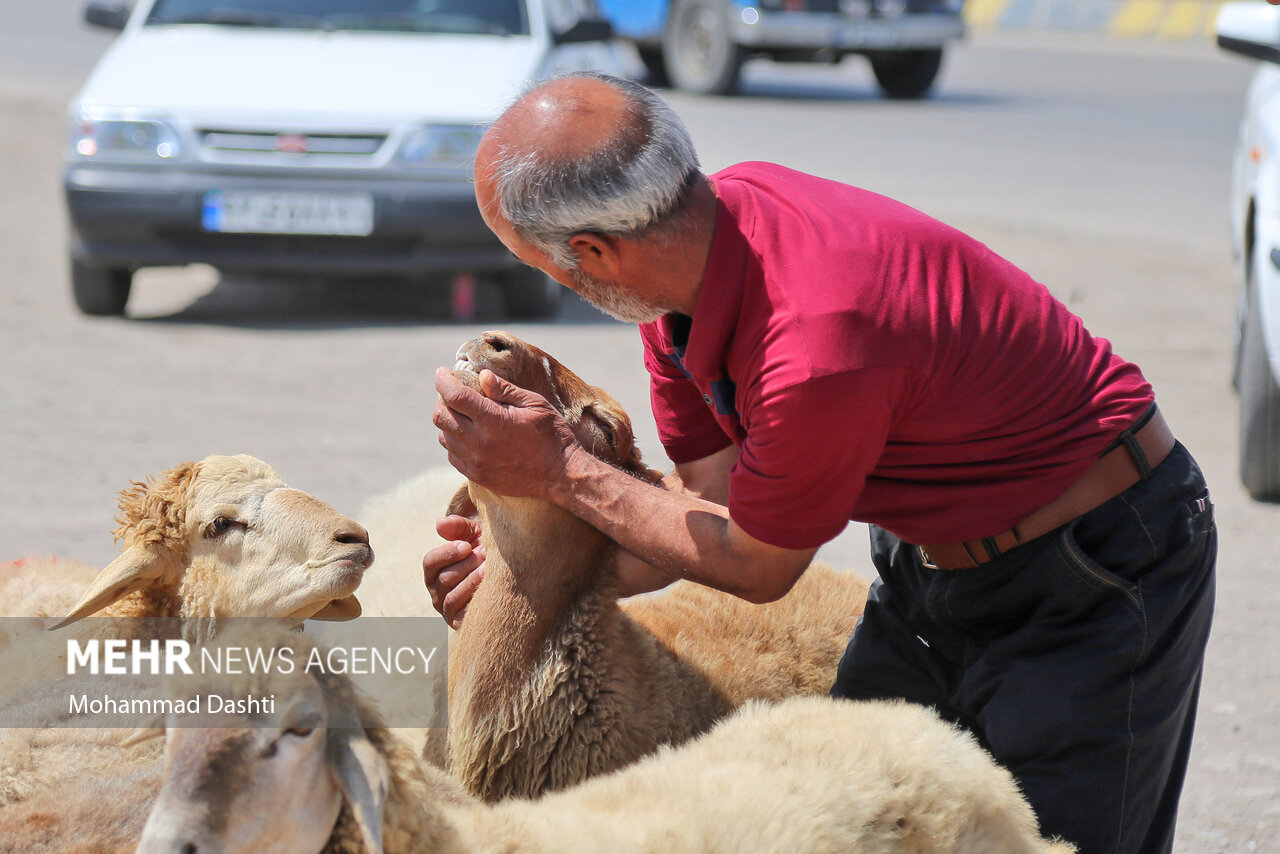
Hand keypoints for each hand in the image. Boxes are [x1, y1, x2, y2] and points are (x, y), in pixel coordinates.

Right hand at [423, 514, 484, 627]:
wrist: (512, 577)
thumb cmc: (488, 552)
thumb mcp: (476, 536)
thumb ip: (459, 528)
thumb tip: (440, 523)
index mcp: (436, 571)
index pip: (430, 562)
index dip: (447, 553)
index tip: (467, 546)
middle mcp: (438, 592)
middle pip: (444, 580)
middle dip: (466, 566)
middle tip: (486, 554)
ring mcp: (448, 610)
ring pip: (452, 598)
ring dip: (471, 582)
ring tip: (488, 569)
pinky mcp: (461, 624)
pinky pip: (463, 616)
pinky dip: (475, 601)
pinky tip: (491, 588)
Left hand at [433, 367, 580, 498]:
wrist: (561, 474)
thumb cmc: (552, 435)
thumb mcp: (534, 404)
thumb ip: (505, 390)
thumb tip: (482, 376)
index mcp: (493, 420)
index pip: (455, 396)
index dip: (443, 381)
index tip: (442, 372)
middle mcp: (479, 442)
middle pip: (441, 417)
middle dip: (442, 400)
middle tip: (452, 393)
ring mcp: (476, 462)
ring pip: (444, 437)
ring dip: (448, 422)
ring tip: (463, 415)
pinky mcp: (477, 476)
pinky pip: (453, 456)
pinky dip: (455, 442)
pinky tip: (470, 436)